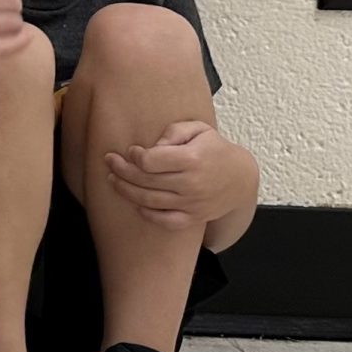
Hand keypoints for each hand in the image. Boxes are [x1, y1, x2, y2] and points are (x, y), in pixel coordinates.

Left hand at [106, 121, 236, 230]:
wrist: (241, 179)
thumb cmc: (214, 149)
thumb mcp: (198, 130)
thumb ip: (173, 131)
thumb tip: (152, 144)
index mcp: (191, 159)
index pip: (150, 161)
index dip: (135, 155)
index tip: (131, 150)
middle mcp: (192, 184)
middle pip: (145, 181)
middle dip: (121, 170)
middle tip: (110, 161)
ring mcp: (193, 204)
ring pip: (150, 201)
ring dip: (126, 191)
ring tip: (113, 179)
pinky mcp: (195, 218)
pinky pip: (166, 221)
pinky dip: (148, 215)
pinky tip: (137, 203)